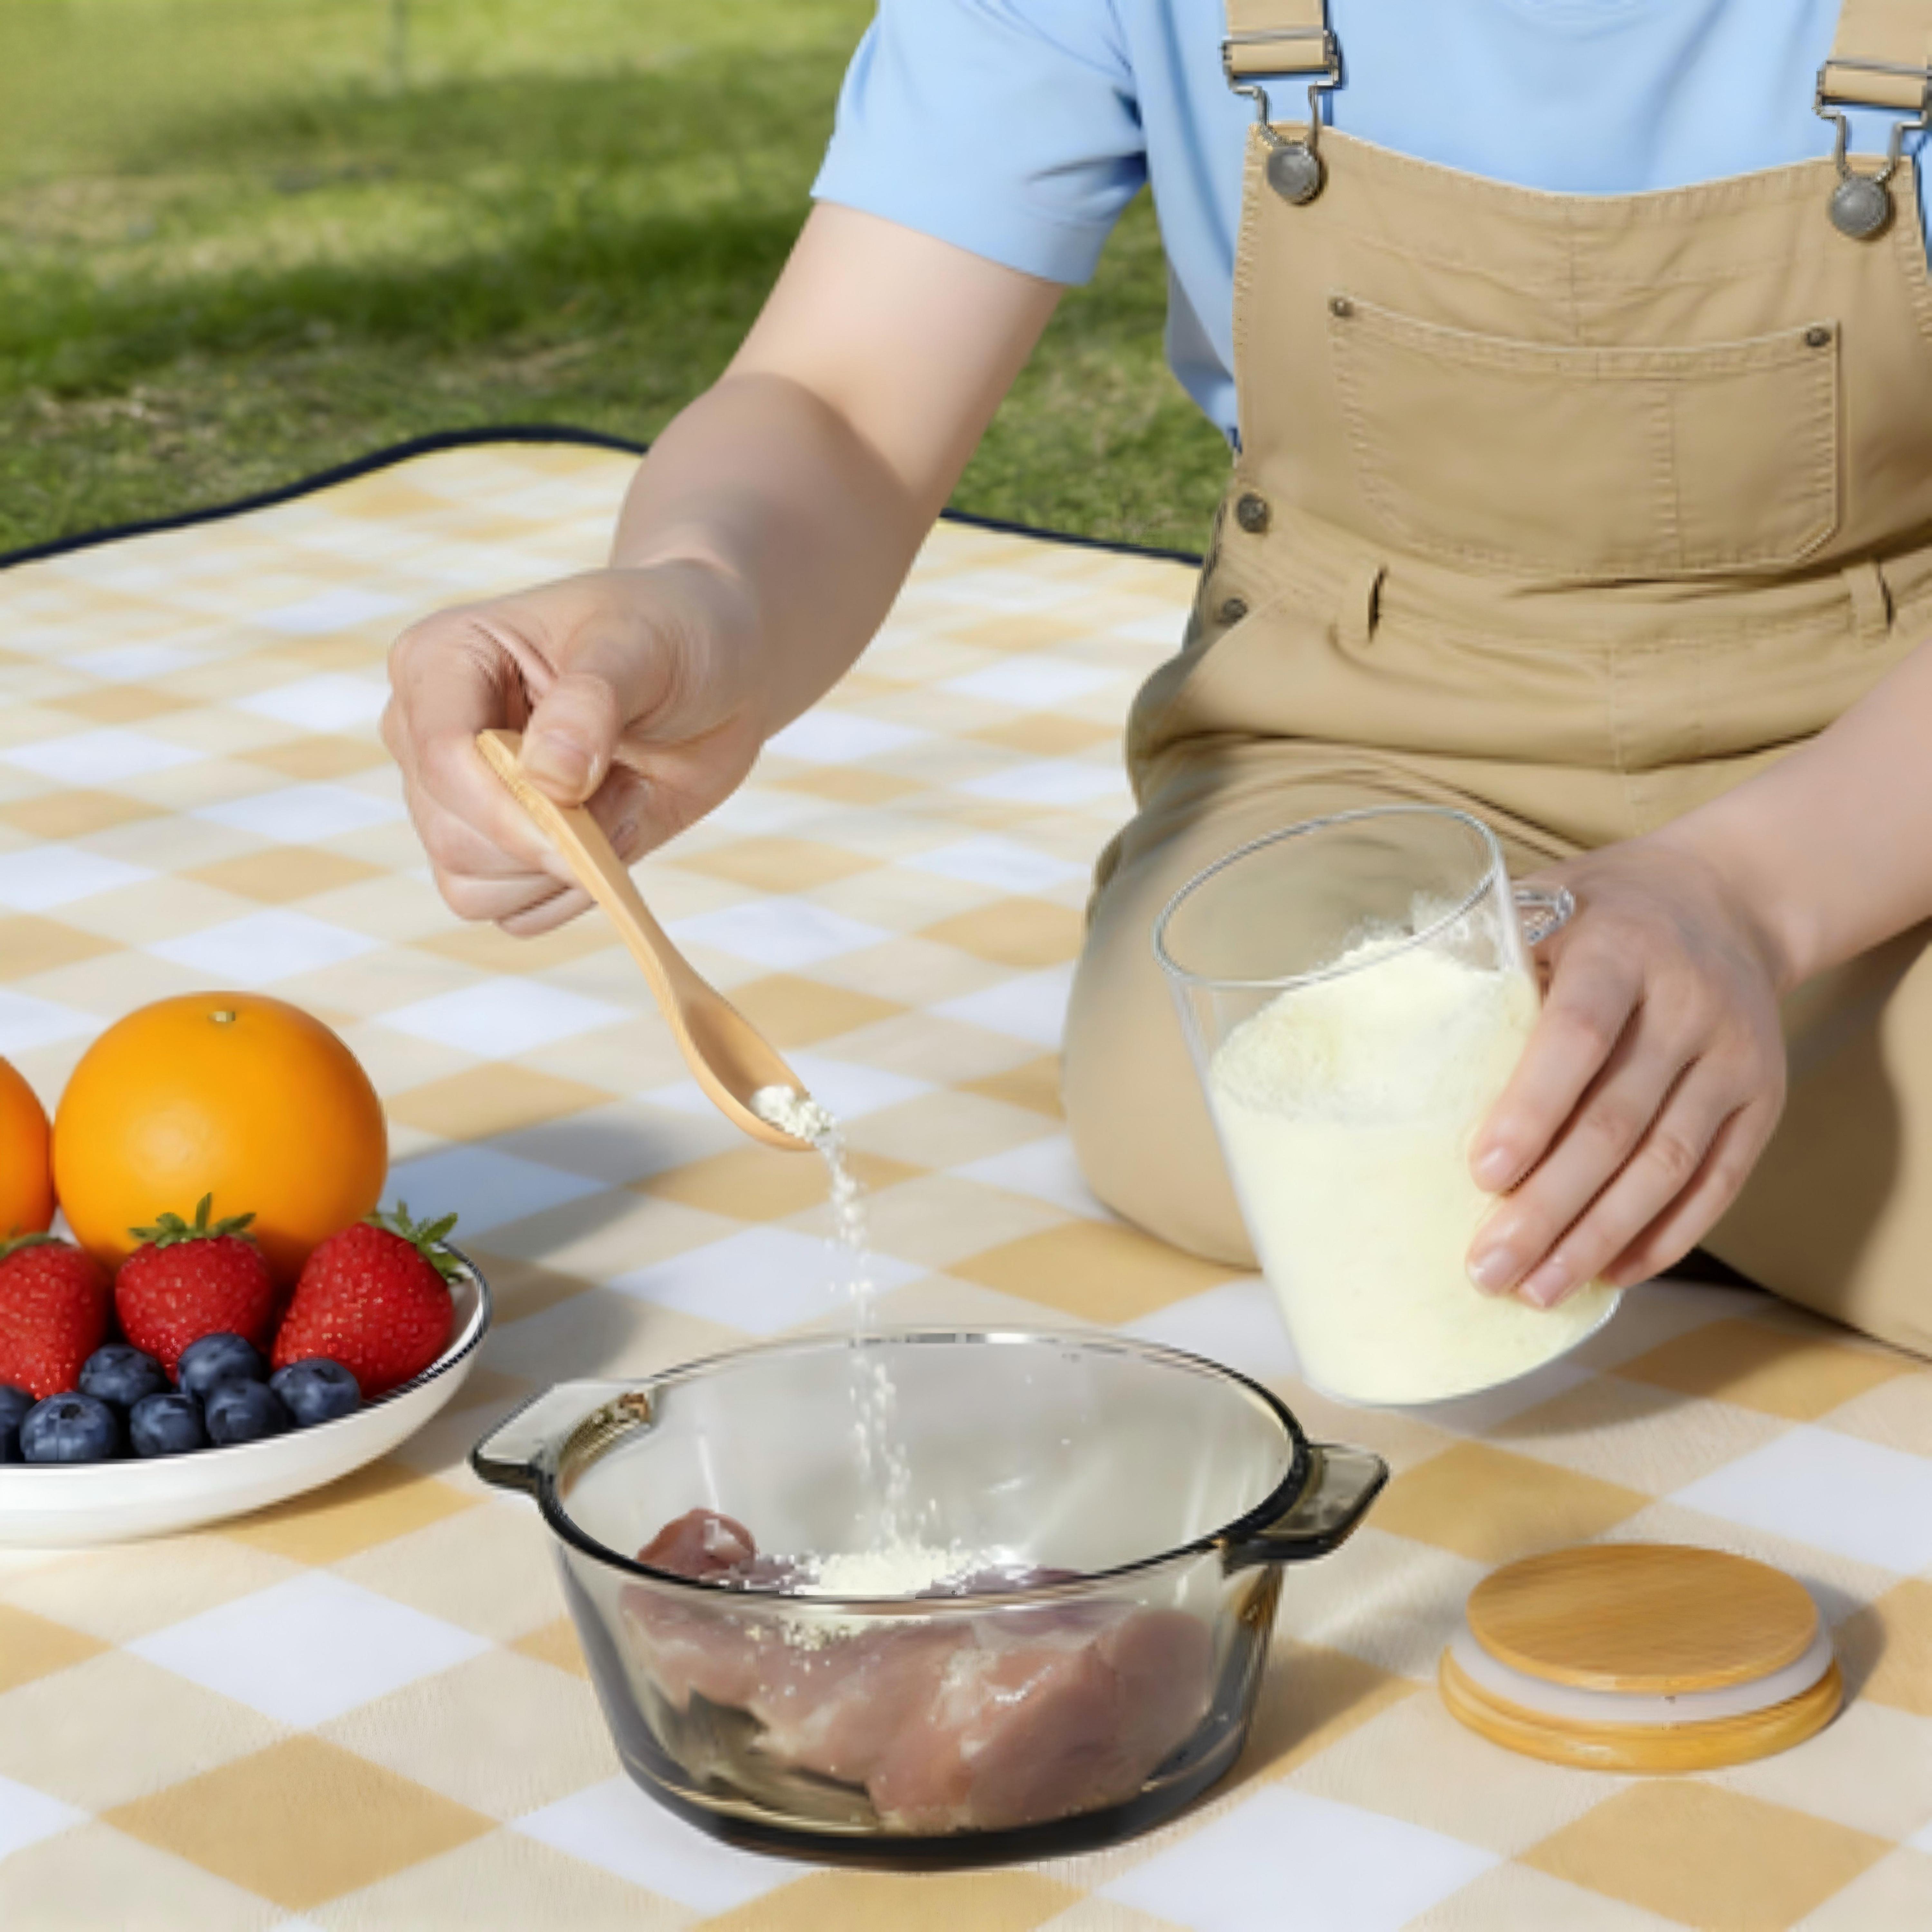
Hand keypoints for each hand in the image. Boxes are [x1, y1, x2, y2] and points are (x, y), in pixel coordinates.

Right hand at [383, 562, 765, 933]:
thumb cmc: (671, 633)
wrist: (715, 671)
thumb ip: (591, 703)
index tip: (587, 815)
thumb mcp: (641, 643)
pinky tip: (611, 831)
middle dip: (551, 836)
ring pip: (473, 887)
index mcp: (439, 661)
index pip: (441, 758)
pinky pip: (513, 912)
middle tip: (623, 783)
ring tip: (621, 797)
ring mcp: (460, 798)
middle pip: (453, 836)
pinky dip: (571, 892)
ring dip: (566, 866)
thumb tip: (550, 777)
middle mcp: (430, 735)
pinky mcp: (501, 847)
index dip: (509, 807)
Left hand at [1466, 836, 1791, 1305]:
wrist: (1728, 898)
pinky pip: (1718, 1181)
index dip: (1531, 1109)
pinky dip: (1664, 1236)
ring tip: (1537, 1289)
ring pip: (1667, 1166)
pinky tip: (1611, 1274)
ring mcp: (1734, 1057)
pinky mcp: (1763, 1099)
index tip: (1483, 1174)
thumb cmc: (1602, 913)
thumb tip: (1385, 1042)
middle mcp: (1688, 1004)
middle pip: (1617, 1121)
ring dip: (1599, 1237)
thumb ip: (1485, 971)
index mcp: (1619, 950)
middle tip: (1487, 1267)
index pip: (1576, 1037)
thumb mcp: (1545, 907)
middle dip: (1549, 1206)